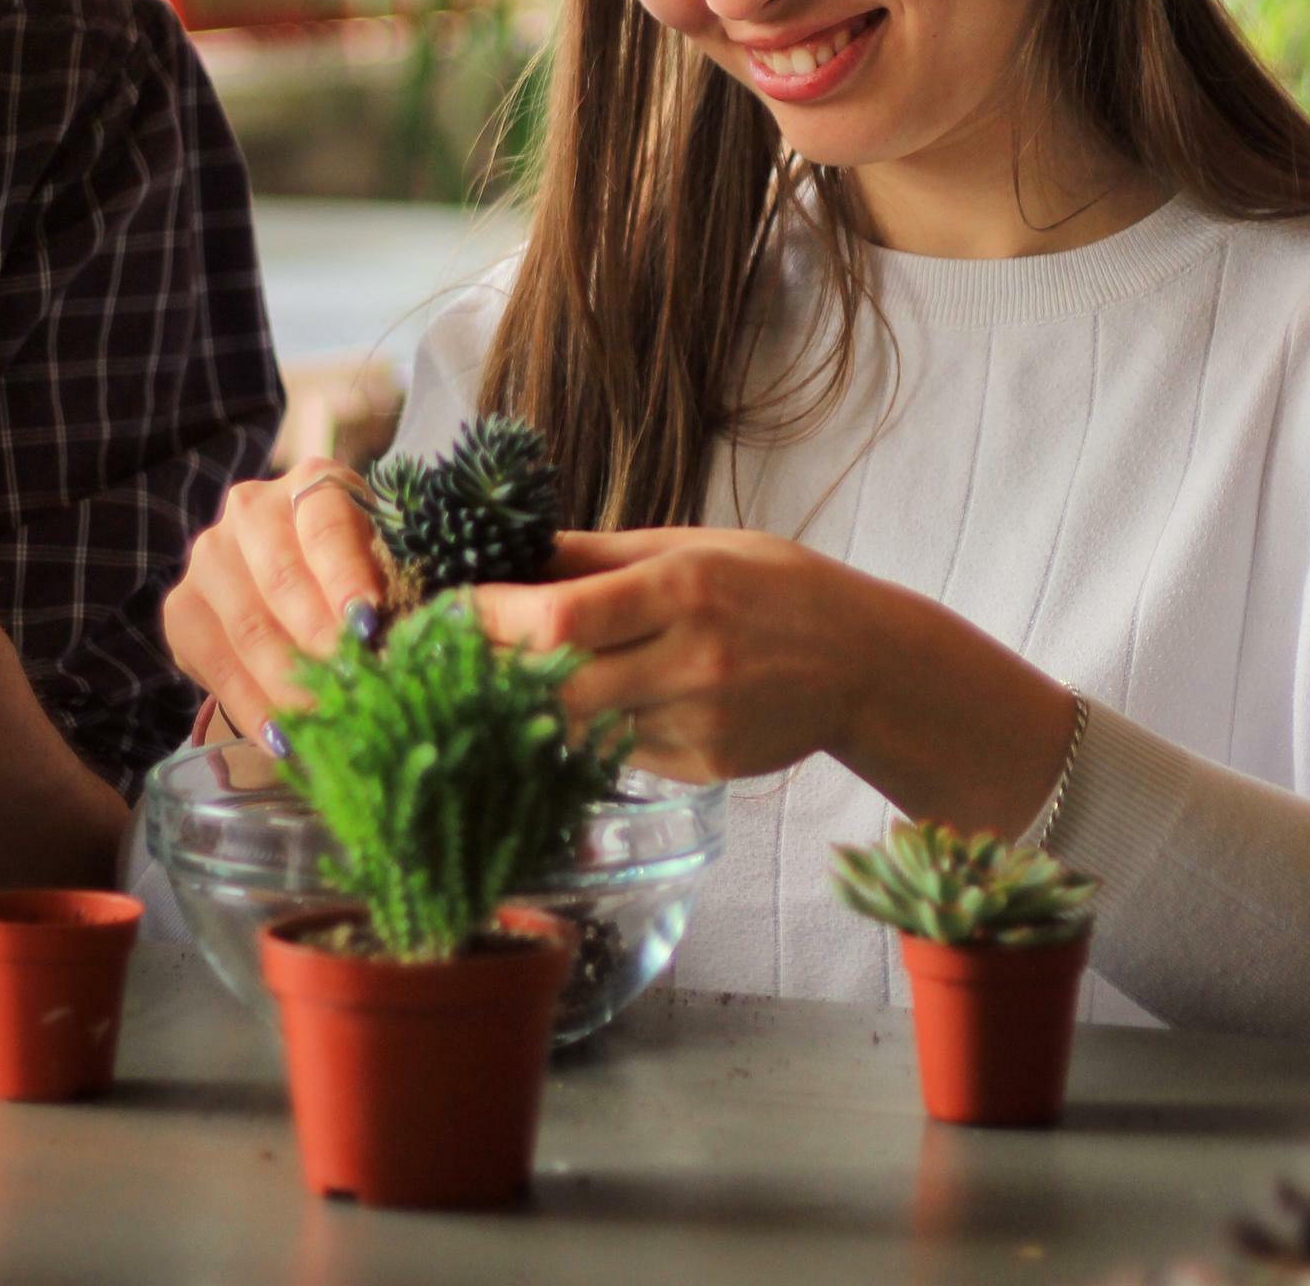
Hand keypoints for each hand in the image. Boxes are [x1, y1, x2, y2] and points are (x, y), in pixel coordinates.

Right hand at [161, 457, 386, 741]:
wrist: (295, 567)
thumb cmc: (360, 564)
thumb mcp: (383, 556)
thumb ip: (390, 584)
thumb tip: (402, 642)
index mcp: (313, 484)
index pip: (326, 527)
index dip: (346, 575)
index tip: (367, 622)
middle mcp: (252, 510)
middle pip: (283, 581)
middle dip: (320, 641)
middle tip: (351, 686)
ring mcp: (210, 558)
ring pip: (248, 627)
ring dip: (288, 683)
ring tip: (324, 722)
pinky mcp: (183, 608)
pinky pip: (214, 664)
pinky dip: (251, 707)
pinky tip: (281, 738)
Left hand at [472, 528, 879, 784]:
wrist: (866, 660)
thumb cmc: (774, 586)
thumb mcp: (695, 545)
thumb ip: (601, 556)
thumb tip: (514, 553)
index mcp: (683, 587)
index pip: (558, 616)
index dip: (488, 620)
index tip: (444, 612)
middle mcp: (689, 659)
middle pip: (556, 683)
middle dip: (492, 671)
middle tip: (452, 658)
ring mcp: (699, 720)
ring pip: (579, 726)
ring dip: (532, 705)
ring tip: (506, 680)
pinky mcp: (704, 765)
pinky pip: (621, 751)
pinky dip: (594, 729)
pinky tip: (602, 703)